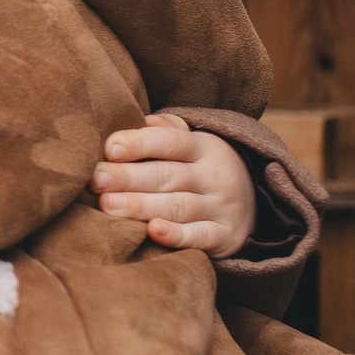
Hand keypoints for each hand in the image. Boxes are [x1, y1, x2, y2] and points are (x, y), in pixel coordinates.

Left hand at [94, 112, 256, 258]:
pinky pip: (201, 236)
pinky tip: (153, 231)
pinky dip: (178, 235)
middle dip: (129, 177)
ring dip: (141, 206)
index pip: (170, 141)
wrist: (257, 200)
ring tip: (108, 205)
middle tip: (96, 180)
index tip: (109, 148)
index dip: (139, 143)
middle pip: (167, 175)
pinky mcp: (225, 236)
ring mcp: (221, 206)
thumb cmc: (200, 168)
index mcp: (201, 147)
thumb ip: (164, 129)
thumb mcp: (191, 142)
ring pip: (179, 206)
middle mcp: (212, 176)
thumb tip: (137, 117)